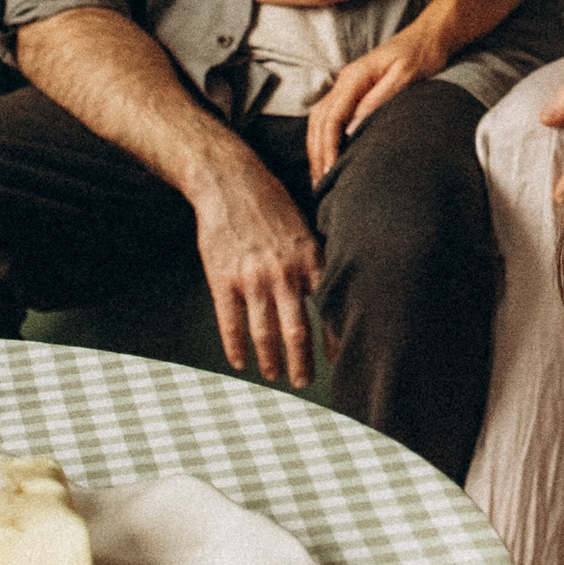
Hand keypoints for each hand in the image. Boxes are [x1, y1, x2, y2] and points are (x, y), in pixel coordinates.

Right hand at [188, 153, 321, 388]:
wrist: (230, 183)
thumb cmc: (271, 204)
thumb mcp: (305, 227)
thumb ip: (315, 260)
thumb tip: (334, 288)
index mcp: (309, 260)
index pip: (328, 308)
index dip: (335, 338)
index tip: (340, 358)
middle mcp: (283, 273)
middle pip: (297, 330)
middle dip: (302, 361)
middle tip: (305, 381)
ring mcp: (252, 279)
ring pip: (264, 333)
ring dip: (271, 360)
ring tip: (274, 375)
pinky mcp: (223, 280)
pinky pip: (230, 324)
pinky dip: (235, 347)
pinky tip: (241, 361)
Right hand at [307, 23, 447, 183]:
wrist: (430, 36)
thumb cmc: (421, 54)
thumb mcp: (404, 76)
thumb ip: (378, 100)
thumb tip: (352, 129)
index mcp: (354, 77)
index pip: (331, 117)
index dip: (327, 146)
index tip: (329, 170)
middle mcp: (345, 80)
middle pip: (319, 121)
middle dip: (317, 152)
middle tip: (319, 182)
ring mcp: (348, 84)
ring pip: (320, 119)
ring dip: (317, 147)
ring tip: (319, 175)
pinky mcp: (354, 90)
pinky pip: (331, 116)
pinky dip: (325, 137)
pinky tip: (329, 154)